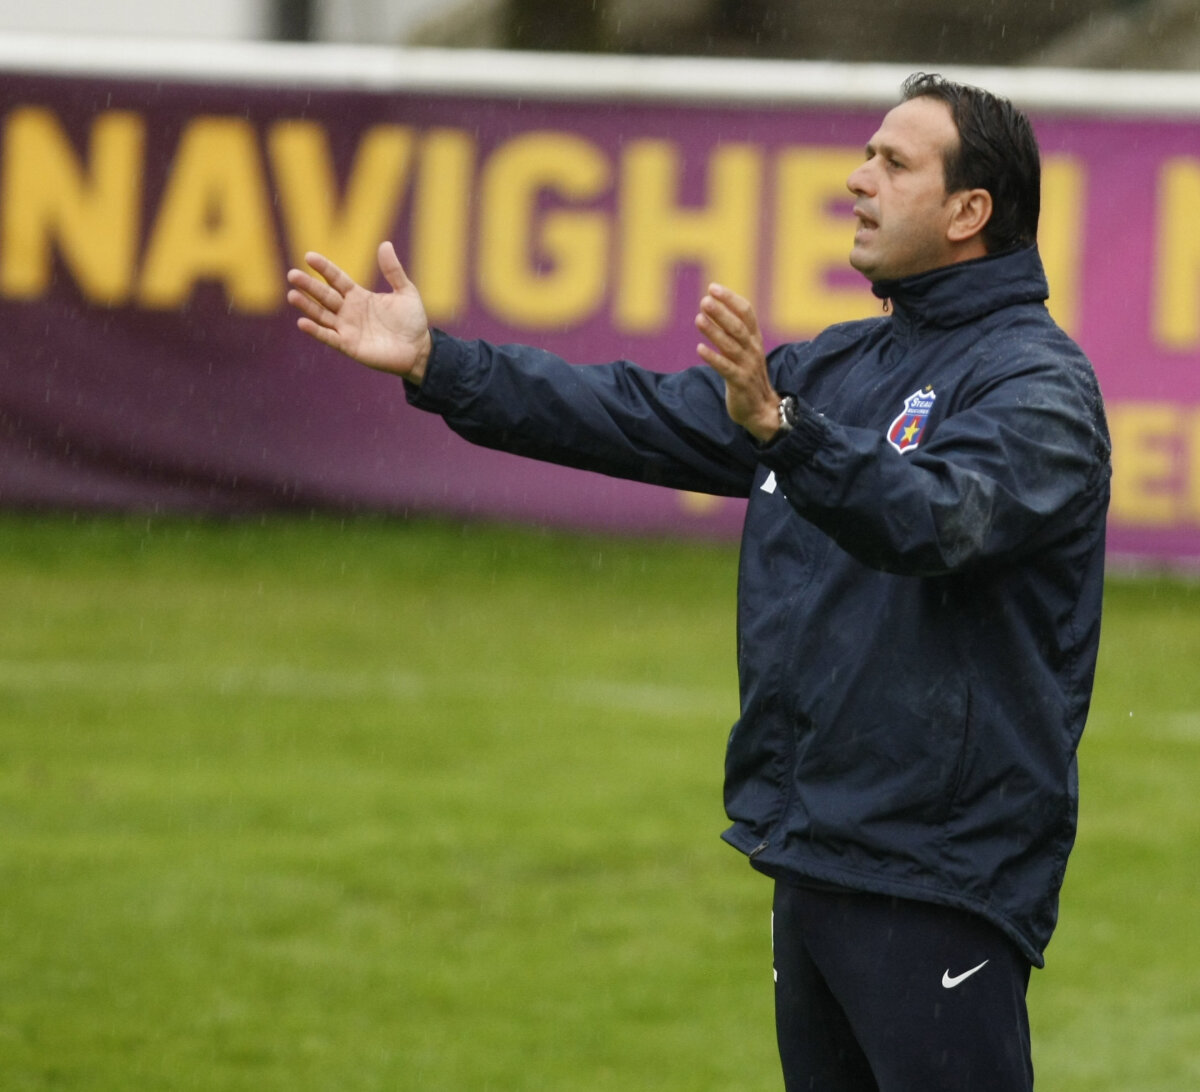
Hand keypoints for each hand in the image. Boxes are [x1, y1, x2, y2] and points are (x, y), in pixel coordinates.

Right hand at [286, 241, 432, 382]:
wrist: (419, 350)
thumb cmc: (412, 322)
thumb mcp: (405, 292)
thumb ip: (393, 271)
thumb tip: (385, 244)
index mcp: (359, 296)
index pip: (336, 279)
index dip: (324, 268)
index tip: (309, 256)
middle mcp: (349, 311)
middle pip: (325, 295)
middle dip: (309, 285)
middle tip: (292, 274)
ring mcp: (347, 328)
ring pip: (322, 315)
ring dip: (307, 306)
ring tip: (292, 295)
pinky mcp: (349, 346)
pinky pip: (329, 337)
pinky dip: (316, 331)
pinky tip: (302, 323)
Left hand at [694, 283, 779, 441]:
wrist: (760, 409)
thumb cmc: (747, 376)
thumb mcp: (743, 350)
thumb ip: (732, 332)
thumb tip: (714, 308)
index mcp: (754, 339)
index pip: (746, 312)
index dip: (730, 299)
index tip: (713, 287)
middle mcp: (753, 350)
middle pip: (738, 327)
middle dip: (721, 312)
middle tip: (705, 300)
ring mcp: (747, 366)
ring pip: (731, 346)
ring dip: (714, 332)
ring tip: (699, 319)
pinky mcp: (740, 383)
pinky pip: (726, 368)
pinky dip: (713, 358)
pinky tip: (699, 348)